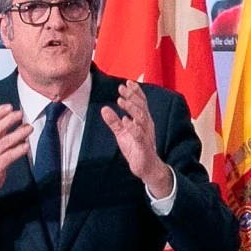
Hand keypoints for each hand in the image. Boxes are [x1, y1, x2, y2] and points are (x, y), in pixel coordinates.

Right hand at [0, 105, 31, 216]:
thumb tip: (22, 123)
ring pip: (4, 142)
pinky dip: (17, 151)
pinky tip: (26, 146)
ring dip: (17, 134)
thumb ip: (5, 134)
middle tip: (20, 114)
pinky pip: (8, 157)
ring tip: (29, 128)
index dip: (0, 113)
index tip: (9, 106)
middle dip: (8, 120)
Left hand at [102, 81, 173, 195]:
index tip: (127, 82)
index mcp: (143, 120)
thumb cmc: (136, 149)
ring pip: (141, 118)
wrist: (146, 168)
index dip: (135, 92)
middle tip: (121, 88)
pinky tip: (124, 120)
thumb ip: (114, 121)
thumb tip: (104, 108)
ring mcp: (146, 135)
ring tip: (120, 101)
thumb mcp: (122, 133)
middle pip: (141, 107)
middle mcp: (147, 125)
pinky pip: (139, 134)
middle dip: (132, 96)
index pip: (141, 103)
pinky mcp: (143, 146)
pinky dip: (132, 126)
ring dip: (131, 108)